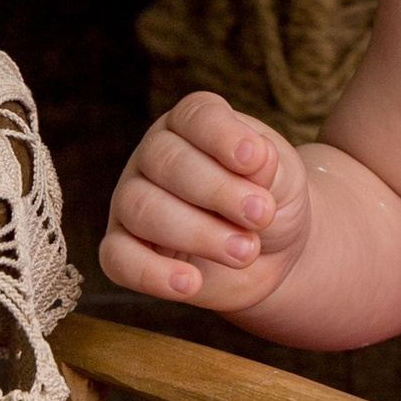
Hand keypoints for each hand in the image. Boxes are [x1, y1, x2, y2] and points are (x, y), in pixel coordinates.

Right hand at [101, 92, 310, 311]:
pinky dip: (151, 273)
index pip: (196, 116)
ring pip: (142, 209)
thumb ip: (268, 165)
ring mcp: (132, 201)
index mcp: (193, 124)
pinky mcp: (125, 249)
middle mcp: (154, 155)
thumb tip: (254, 158)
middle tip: (261, 215)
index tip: (256, 160)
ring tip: (246, 251)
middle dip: (218, 191)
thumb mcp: (283, 176)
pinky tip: (190, 283)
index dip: (222, 136)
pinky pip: (118, 258)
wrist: (272, 251)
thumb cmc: (271, 199)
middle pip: (166, 162)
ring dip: (198, 233)